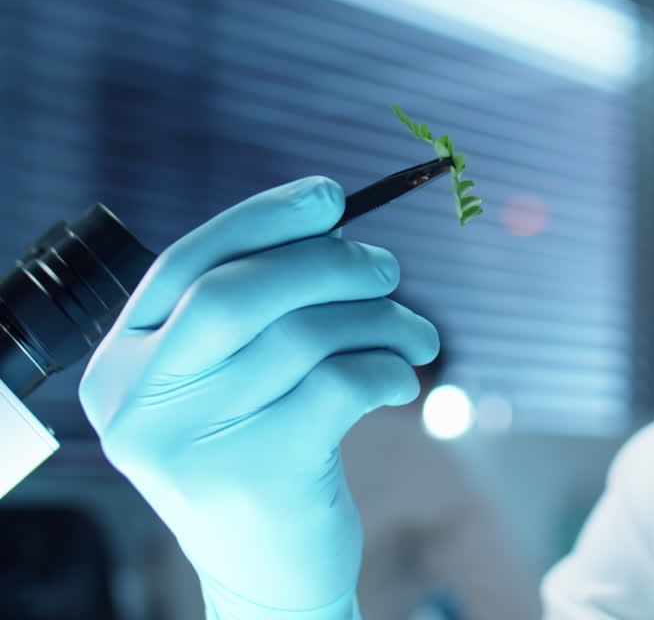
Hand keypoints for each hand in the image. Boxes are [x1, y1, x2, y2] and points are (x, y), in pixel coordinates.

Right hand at [79, 176, 438, 615]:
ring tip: (418, 335)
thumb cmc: (263, 454)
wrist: (268, 570)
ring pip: (304, 335)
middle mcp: (140, 405)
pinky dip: (388, 366)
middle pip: (241, 292)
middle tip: (388, 270)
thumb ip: (255, 311)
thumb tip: (332, 223)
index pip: (187, 264)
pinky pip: (340, 384)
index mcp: (121, 366)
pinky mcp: (256, 477)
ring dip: (382, 320)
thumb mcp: (232, 384)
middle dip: (330, 264)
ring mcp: (191, 446)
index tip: (331, 197)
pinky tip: (403, 379)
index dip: (264, 219)